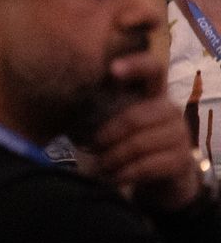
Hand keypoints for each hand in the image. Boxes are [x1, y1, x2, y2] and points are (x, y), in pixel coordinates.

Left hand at [88, 52, 200, 211]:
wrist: (161, 176)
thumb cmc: (127, 143)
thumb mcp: (113, 122)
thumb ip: (97, 108)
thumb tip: (60, 100)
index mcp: (152, 94)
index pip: (153, 68)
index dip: (135, 65)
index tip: (112, 70)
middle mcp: (170, 109)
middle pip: (134, 118)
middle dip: (106, 136)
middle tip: (90, 148)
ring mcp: (179, 134)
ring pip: (138, 144)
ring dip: (112, 158)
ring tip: (98, 167)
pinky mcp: (182, 160)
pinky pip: (147, 166)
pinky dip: (124, 173)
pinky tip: (113, 178)